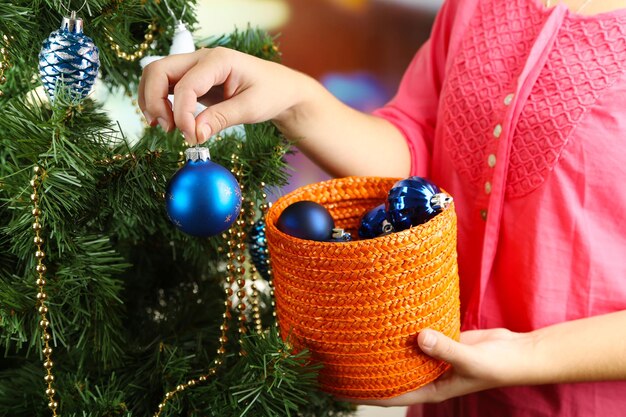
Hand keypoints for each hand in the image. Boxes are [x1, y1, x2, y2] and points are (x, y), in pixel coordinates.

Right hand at [138, 47, 311, 143]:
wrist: (281, 89)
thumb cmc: (272, 93)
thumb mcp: (251, 108)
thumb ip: (222, 119)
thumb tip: (194, 134)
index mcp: (219, 60)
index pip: (186, 85)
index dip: (182, 113)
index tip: (190, 137)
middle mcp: (202, 58)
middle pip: (158, 71)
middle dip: (154, 101)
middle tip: (167, 129)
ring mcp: (195, 68)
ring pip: (156, 76)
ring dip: (152, 101)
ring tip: (166, 128)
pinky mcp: (193, 80)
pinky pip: (166, 87)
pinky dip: (159, 103)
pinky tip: (167, 122)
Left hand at [356, 328, 533, 405]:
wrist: (519, 352)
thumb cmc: (499, 366)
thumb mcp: (471, 360)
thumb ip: (446, 349)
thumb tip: (420, 337)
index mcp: (431, 389)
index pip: (391, 395)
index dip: (366, 394)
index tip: (341, 387)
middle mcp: (428, 375)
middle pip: (392, 374)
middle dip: (369, 368)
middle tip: (341, 356)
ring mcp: (433, 357)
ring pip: (403, 353)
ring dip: (386, 346)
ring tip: (358, 334)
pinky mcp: (440, 340)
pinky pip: (418, 336)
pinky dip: (405, 330)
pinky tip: (389, 317)